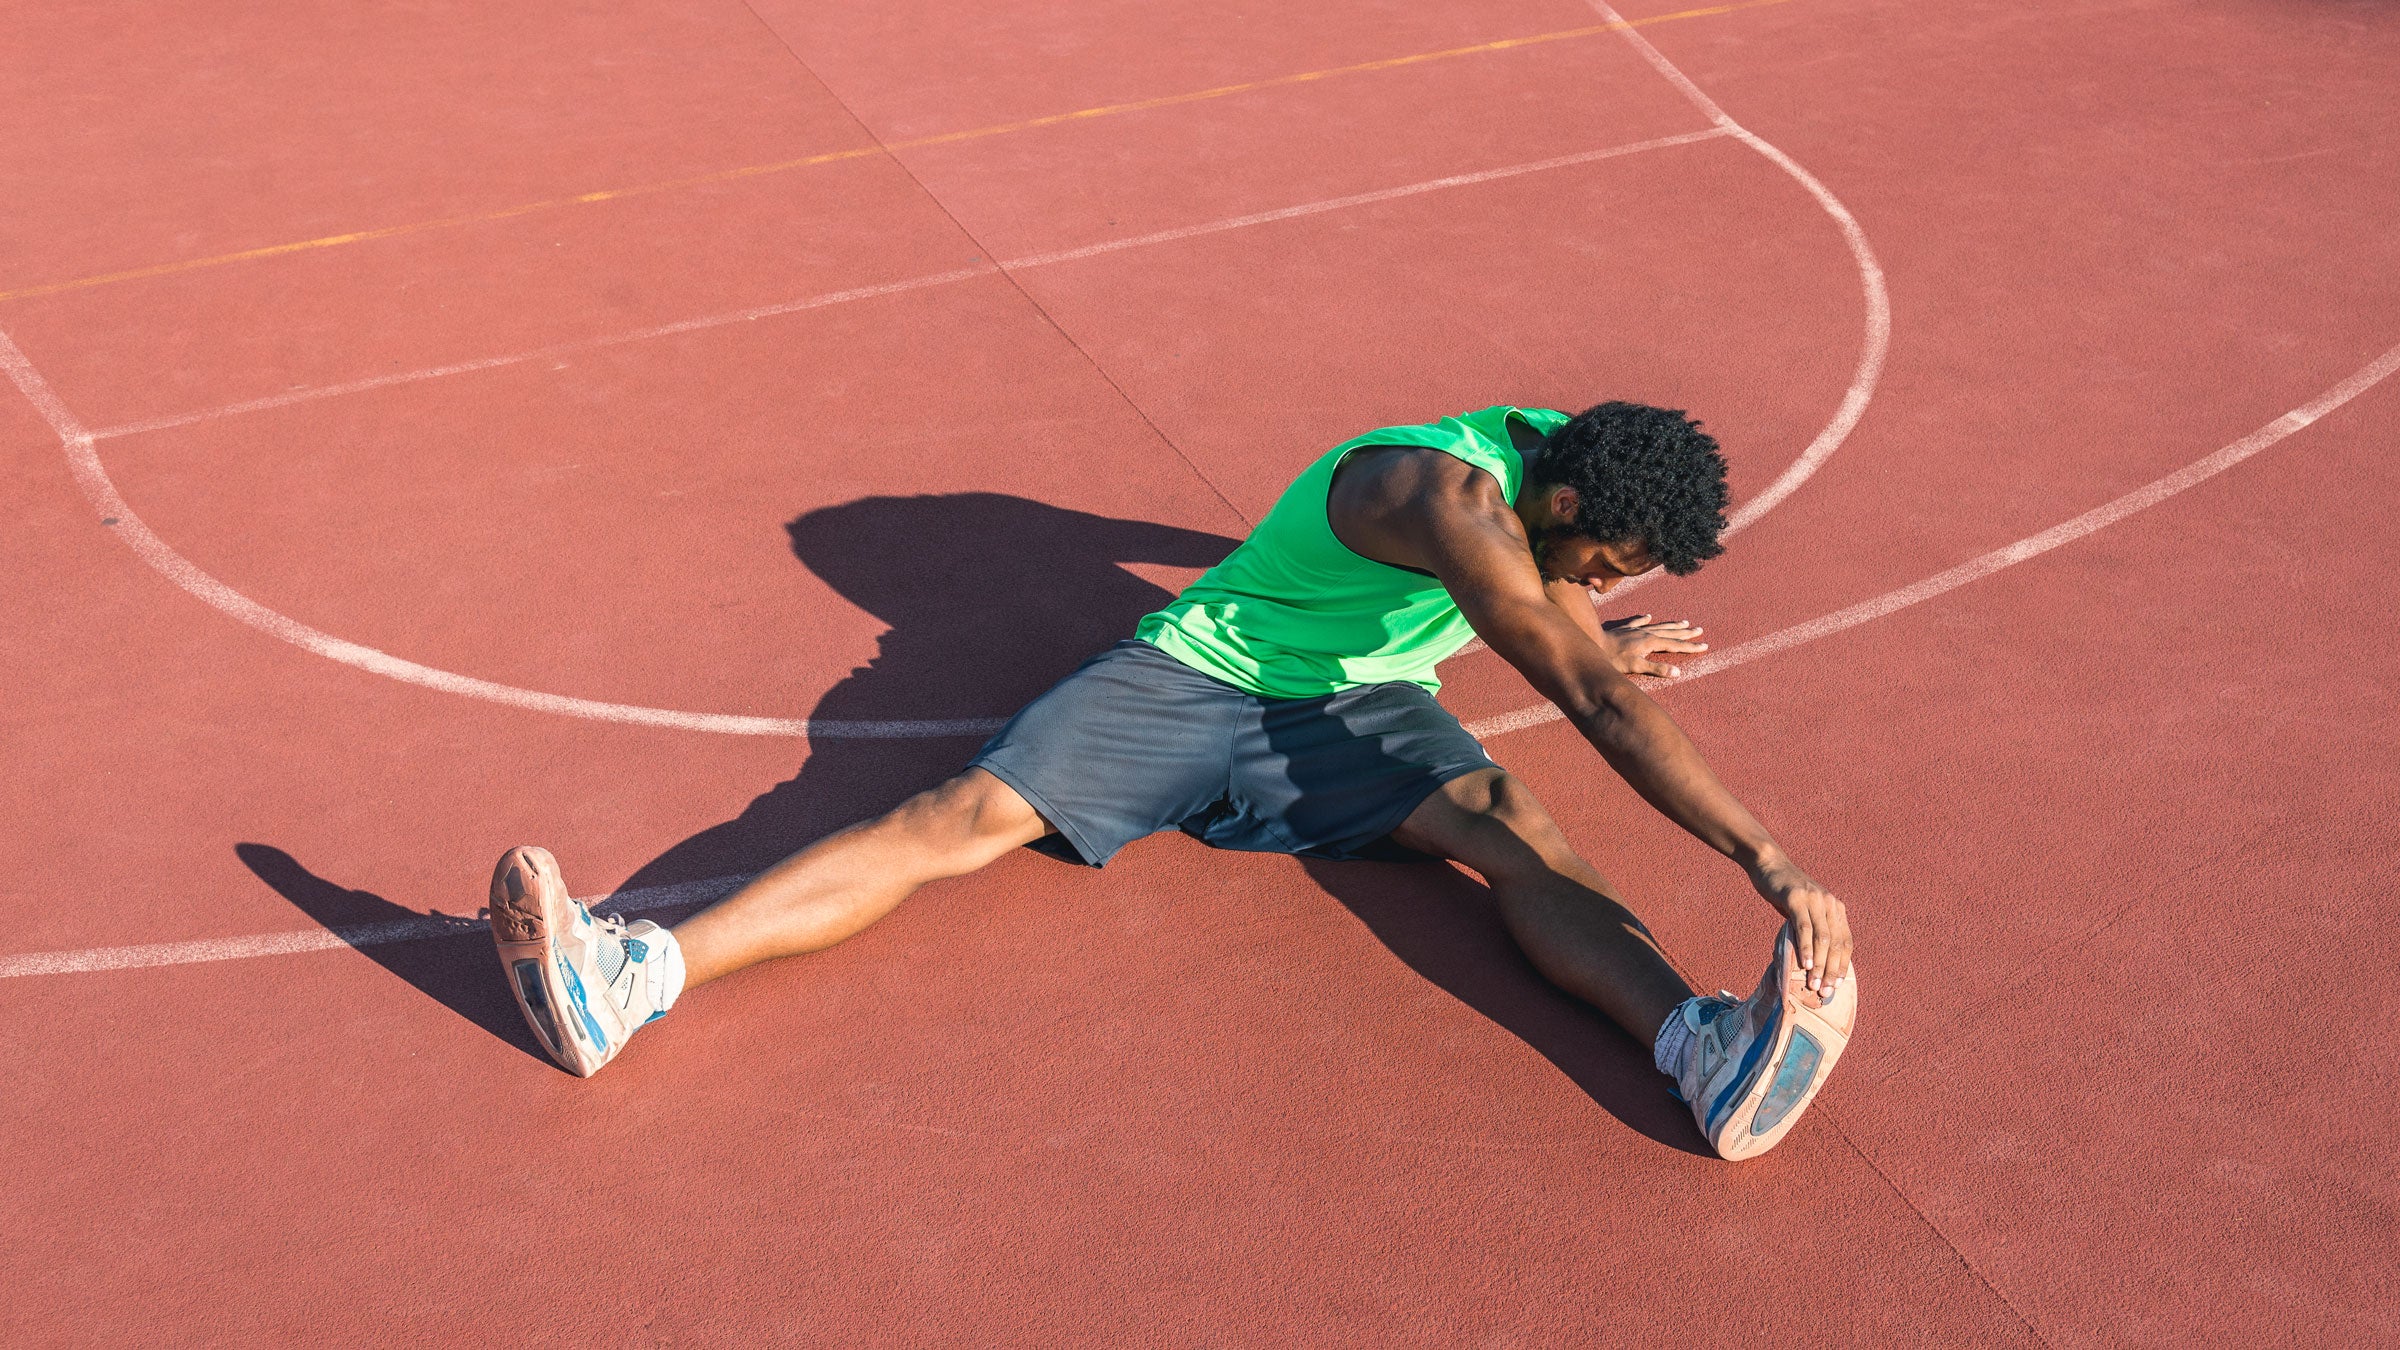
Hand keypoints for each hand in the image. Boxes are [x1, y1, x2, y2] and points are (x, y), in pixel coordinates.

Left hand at [1598, 613, 1707, 677]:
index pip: (1675, 645)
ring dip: (1671, 625)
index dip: (1690, 646)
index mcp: (1651, 642)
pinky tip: (1648, 616)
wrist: (1593, 644)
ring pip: (1658, 626)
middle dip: (1686, 633)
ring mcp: (1635, 629)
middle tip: (1700, 630)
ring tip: (1684, 622)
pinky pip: (1637, 622)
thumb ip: (1656, 669)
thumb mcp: (1636, 667)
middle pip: (1670, 632)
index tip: (1704, 645)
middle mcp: (1646, 633)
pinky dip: (1644, 619)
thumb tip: (1677, 672)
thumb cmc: (1613, 659)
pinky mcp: (1624, 629)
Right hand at [1750, 858, 1852, 997]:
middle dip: (1831, 970)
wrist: (1769, 865)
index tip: (1836, 986)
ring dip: (1819, 964)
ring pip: (1822, 938)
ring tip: (1814, 984)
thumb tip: (1812, 962)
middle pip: (1836, 943)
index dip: (1842, 966)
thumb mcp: (1804, 911)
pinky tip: (1804, 964)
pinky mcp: (1796, 898)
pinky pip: (1804, 927)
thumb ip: (1812, 930)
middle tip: (1825, 992)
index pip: (1845, 943)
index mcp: (1836, 909)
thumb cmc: (1785, 893)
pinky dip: (1805, 948)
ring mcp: (1814, 900)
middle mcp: (1830, 904)